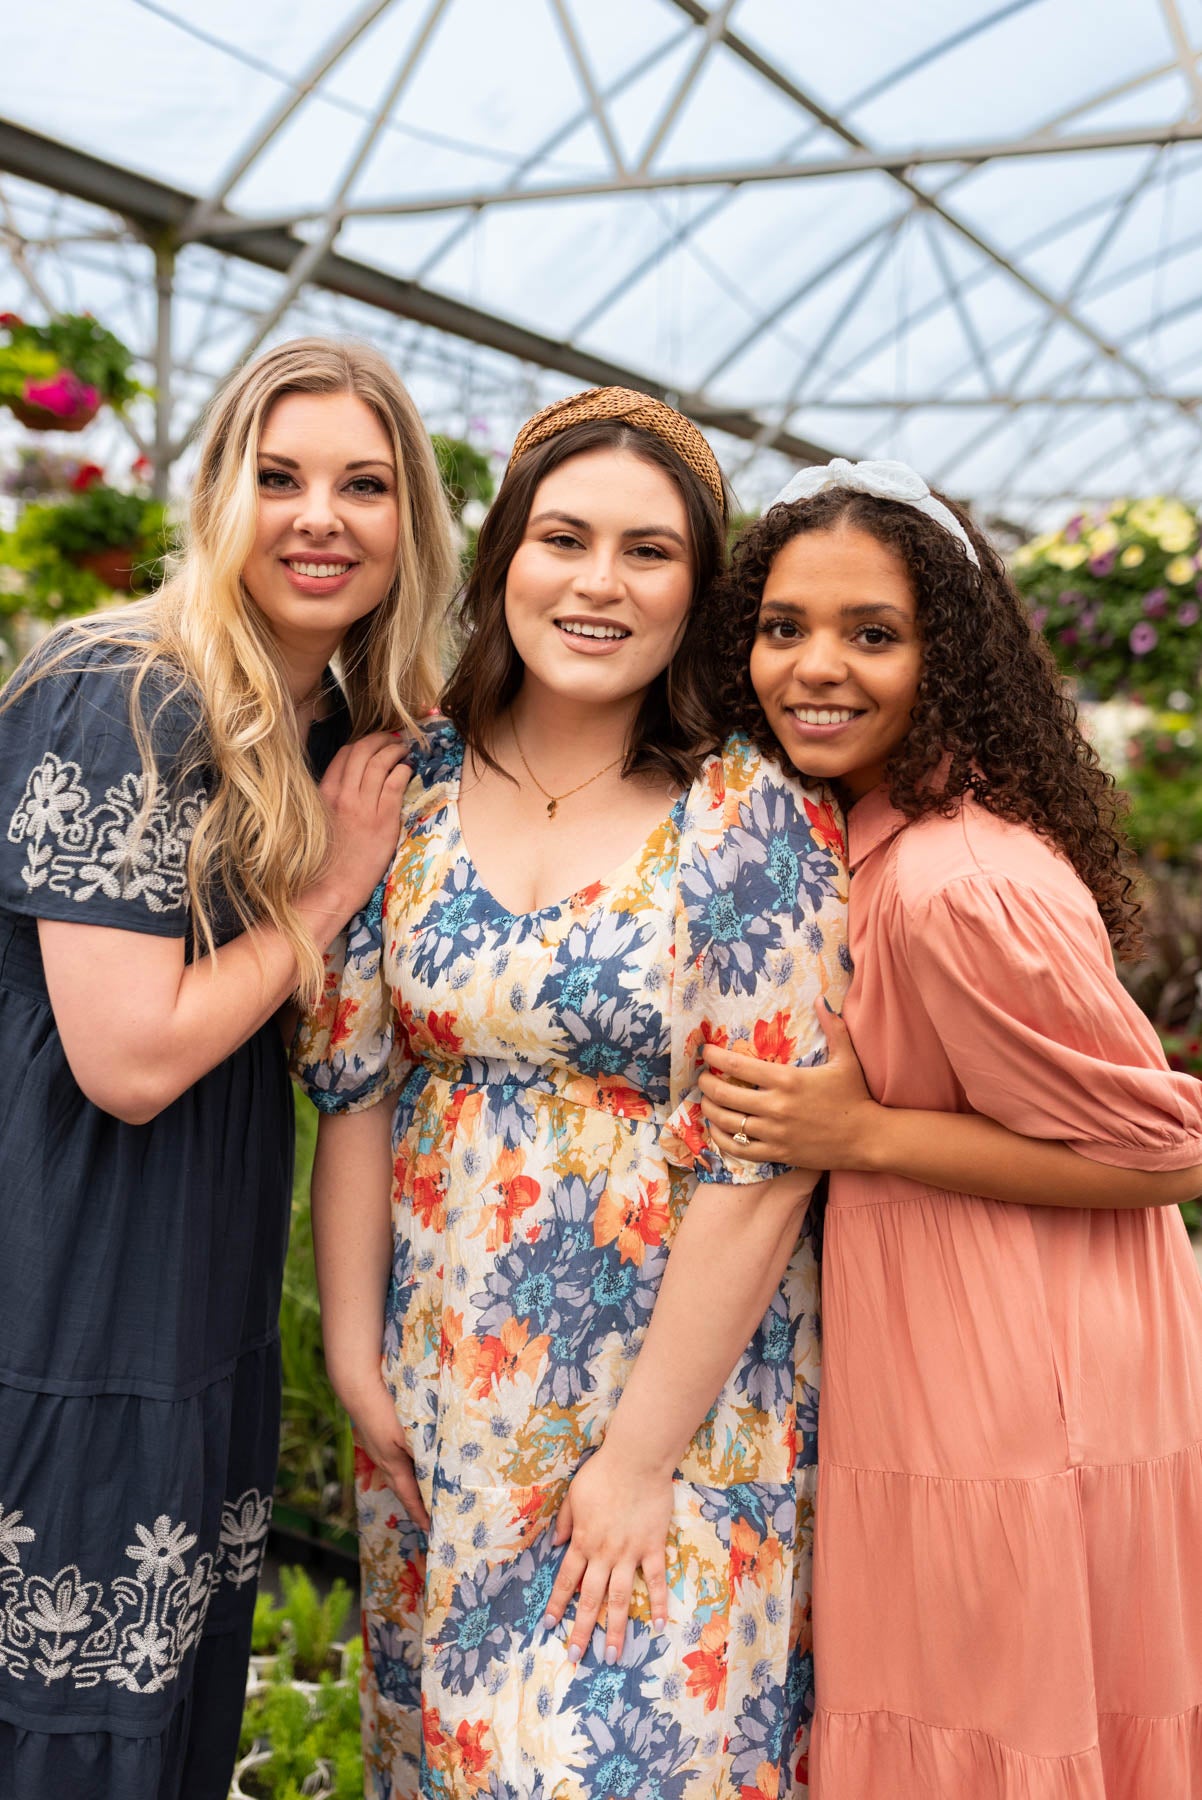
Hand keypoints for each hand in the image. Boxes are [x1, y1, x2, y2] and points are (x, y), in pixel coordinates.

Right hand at [313, 732, 411, 917]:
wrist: (331, 888)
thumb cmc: (326, 861)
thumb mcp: (320, 822)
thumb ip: (332, 800)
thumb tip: (350, 785)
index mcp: (324, 795)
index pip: (343, 756)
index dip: (361, 744)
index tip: (374, 744)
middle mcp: (342, 796)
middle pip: (362, 752)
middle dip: (380, 739)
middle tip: (393, 738)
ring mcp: (362, 807)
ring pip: (379, 763)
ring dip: (395, 751)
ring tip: (404, 750)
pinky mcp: (382, 821)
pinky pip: (394, 784)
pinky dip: (402, 771)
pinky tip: (408, 770)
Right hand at [343, 1371, 429, 1532]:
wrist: (358, 1385)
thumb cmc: (385, 1411)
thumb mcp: (410, 1434)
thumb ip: (426, 1453)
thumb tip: (442, 1471)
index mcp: (392, 1464)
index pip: (410, 1496)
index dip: (420, 1513)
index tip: (429, 1529)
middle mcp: (383, 1459)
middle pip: (401, 1487)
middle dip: (414, 1503)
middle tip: (427, 1515)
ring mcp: (376, 1446)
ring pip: (396, 1471)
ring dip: (409, 1483)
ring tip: (422, 1489)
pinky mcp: (375, 1432)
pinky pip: (392, 1456)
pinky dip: (404, 1463)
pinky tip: (409, 1454)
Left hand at [543, 1445, 671, 1666]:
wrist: (636, 1460)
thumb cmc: (602, 1473)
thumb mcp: (574, 1495)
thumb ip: (566, 1522)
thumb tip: (555, 1545)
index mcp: (583, 1541)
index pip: (566, 1580)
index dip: (557, 1605)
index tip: (549, 1627)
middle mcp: (604, 1554)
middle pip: (590, 1598)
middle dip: (581, 1630)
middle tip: (575, 1657)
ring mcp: (630, 1553)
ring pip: (620, 1598)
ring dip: (614, 1629)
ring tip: (611, 1656)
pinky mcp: (653, 1547)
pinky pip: (656, 1580)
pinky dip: (658, 1603)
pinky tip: (659, 1625)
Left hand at [700, 999, 876, 1171]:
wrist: (867, 1138)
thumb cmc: (855, 1096)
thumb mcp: (846, 1058)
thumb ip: (833, 1027)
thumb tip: (821, 999)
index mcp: (787, 1080)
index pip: (737, 1066)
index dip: (714, 1058)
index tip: (705, 1052)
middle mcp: (776, 1107)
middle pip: (724, 1095)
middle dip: (706, 1084)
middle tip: (702, 1078)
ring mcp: (775, 1133)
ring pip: (727, 1122)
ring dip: (709, 1110)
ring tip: (705, 1102)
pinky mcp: (777, 1154)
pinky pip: (739, 1149)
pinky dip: (722, 1138)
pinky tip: (717, 1129)